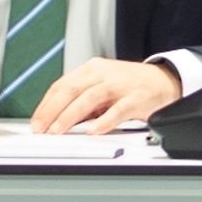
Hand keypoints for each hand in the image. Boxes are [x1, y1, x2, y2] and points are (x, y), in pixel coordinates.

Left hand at [26, 57, 187, 134]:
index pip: (62, 85)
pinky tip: (93, 131)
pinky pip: (117, 110)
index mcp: (92, 70)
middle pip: (71, 89)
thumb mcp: (102, 88)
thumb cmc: (131, 86)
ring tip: (58, 131)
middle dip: (52, 110)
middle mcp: (103, 74)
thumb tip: (57, 120)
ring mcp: (120, 85)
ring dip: (70, 116)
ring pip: (89, 98)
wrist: (164, 81)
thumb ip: (82, 102)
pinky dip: (104, 121)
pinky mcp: (137, 98)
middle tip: (41, 128)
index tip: (36, 121)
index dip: (46, 104)